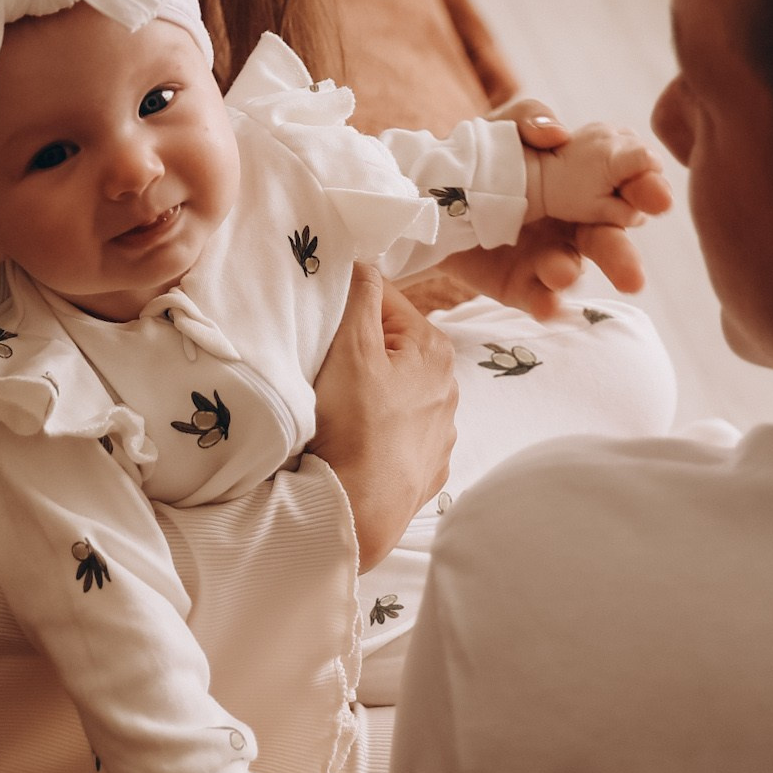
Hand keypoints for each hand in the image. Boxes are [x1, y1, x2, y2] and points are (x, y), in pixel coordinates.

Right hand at [308, 264, 455, 567]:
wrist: (358, 511)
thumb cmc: (354, 425)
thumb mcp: (351, 346)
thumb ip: (361, 294)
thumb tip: (365, 261)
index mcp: (434, 351)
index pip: (386, 301)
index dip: (348, 307)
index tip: (323, 326)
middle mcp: (449, 389)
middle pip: (391, 348)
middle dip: (359, 350)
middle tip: (325, 368)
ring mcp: (441, 433)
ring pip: (396, 391)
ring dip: (370, 392)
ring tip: (337, 409)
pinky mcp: (427, 468)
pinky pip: (398, 433)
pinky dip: (378, 430)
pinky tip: (356, 441)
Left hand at [483, 95, 666, 317]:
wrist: (432, 193)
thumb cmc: (484, 155)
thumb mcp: (503, 126)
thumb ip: (530, 117)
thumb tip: (557, 133)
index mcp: (586, 185)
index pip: (625, 189)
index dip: (644, 190)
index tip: (655, 196)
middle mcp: (576, 225)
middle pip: (608, 240)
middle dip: (622, 255)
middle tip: (633, 274)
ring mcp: (549, 257)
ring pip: (571, 269)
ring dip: (571, 273)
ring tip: (561, 272)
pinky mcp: (519, 283)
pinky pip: (536, 296)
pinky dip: (544, 301)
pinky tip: (546, 305)